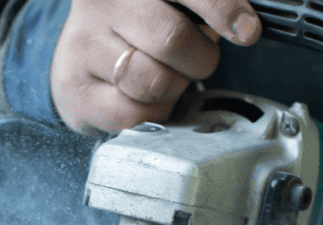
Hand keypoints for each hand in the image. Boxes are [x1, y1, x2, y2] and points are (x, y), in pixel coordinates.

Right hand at [51, 0, 261, 135]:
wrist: (82, 51)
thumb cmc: (139, 26)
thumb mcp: (170, 4)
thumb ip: (205, 7)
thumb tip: (245, 27)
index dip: (222, 9)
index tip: (247, 30)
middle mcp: (103, 4)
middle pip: (172, 39)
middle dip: (199, 60)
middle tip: (196, 61)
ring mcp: (83, 45)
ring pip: (154, 82)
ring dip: (174, 89)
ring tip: (167, 78)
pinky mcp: (75, 87)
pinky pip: (132, 115)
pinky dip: (151, 113)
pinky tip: (147, 98)